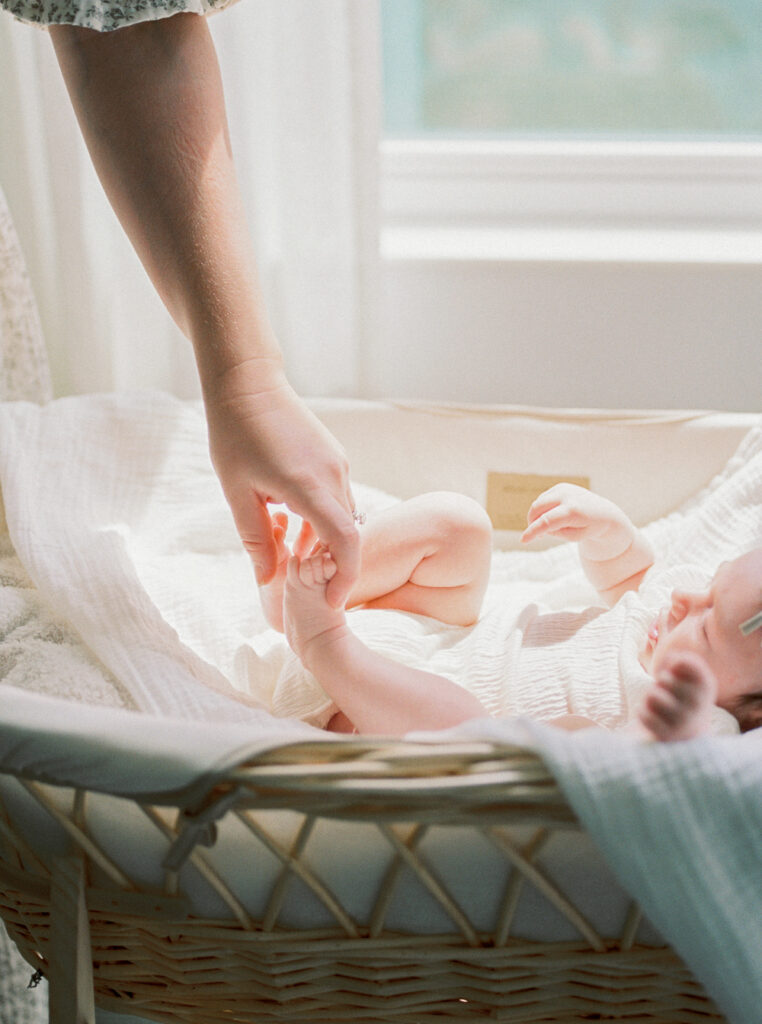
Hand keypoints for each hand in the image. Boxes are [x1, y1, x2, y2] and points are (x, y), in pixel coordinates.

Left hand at [205, 369, 359, 607]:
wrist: (248, 383)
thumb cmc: (235, 435)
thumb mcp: (237, 493)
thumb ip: (256, 539)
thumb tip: (268, 580)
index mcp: (308, 486)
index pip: (345, 541)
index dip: (344, 577)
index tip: (332, 601)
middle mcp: (333, 475)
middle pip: (348, 534)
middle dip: (331, 564)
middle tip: (304, 583)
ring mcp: (338, 464)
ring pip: (344, 517)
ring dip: (325, 541)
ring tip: (292, 552)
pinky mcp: (335, 457)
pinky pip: (338, 499)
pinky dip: (323, 520)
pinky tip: (294, 523)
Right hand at [521, 483, 634, 560]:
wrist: (605, 514)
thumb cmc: (589, 528)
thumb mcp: (574, 537)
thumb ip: (555, 532)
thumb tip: (538, 525)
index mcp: (573, 511)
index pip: (547, 521)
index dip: (533, 531)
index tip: (523, 540)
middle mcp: (567, 496)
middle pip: (537, 508)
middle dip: (532, 522)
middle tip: (539, 536)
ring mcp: (563, 488)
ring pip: (538, 504)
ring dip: (538, 517)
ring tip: (552, 528)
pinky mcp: (560, 486)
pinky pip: (543, 500)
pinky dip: (543, 510)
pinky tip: (554, 517)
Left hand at [638, 652, 717, 740]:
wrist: (689, 732)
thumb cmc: (683, 695)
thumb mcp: (686, 676)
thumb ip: (677, 660)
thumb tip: (669, 659)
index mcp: (706, 685)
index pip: (685, 662)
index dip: (673, 661)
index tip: (674, 669)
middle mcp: (698, 704)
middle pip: (664, 679)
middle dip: (661, 681)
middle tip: (669, 691)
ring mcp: (683, 720)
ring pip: (652, 695)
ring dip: (650, 696)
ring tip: (660, 703)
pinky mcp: (667, 734)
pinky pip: (643, 712)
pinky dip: (643, 711)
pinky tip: (654, 717)